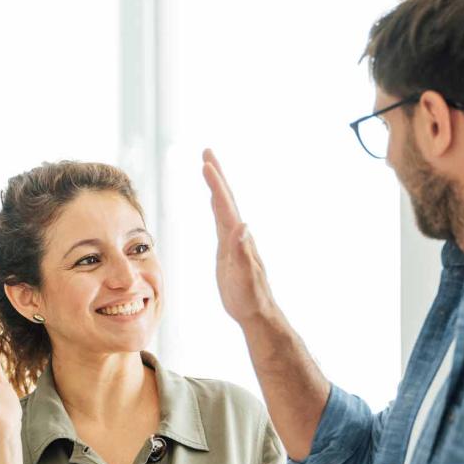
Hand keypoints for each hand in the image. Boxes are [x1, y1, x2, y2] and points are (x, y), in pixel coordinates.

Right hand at [202, 149, 277, 326]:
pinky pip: (221, 221)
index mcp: (238, 237)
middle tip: (207, 151)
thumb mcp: (244, 276)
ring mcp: (233, 241)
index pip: (225, 205)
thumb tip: (243, 225)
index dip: (216, 183)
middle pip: (226, 199)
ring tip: (209, 169)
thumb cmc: (250, 297)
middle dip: (217, 175)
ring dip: (217, 187)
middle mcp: (237, 234)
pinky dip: (217, 206)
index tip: (206, 163)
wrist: (257, 311)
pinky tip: (215, 204)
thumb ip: (243, 252)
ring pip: (223, 207)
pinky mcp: (228, 250)